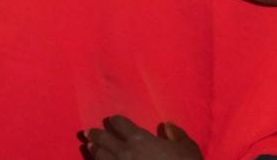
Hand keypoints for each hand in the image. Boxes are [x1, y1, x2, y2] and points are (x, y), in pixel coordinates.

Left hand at [84, 117, 201, 158]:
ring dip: (94, 151)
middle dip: (96, 134)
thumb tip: (167, 126)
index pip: (120, 124)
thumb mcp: (189, 149)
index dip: (115, 121)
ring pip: (100, 157)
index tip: (112, 121)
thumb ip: (177, 135)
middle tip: (88, 133)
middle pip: (104, 139)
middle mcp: (125, 153)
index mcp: (140, 140)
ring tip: (89, 147)